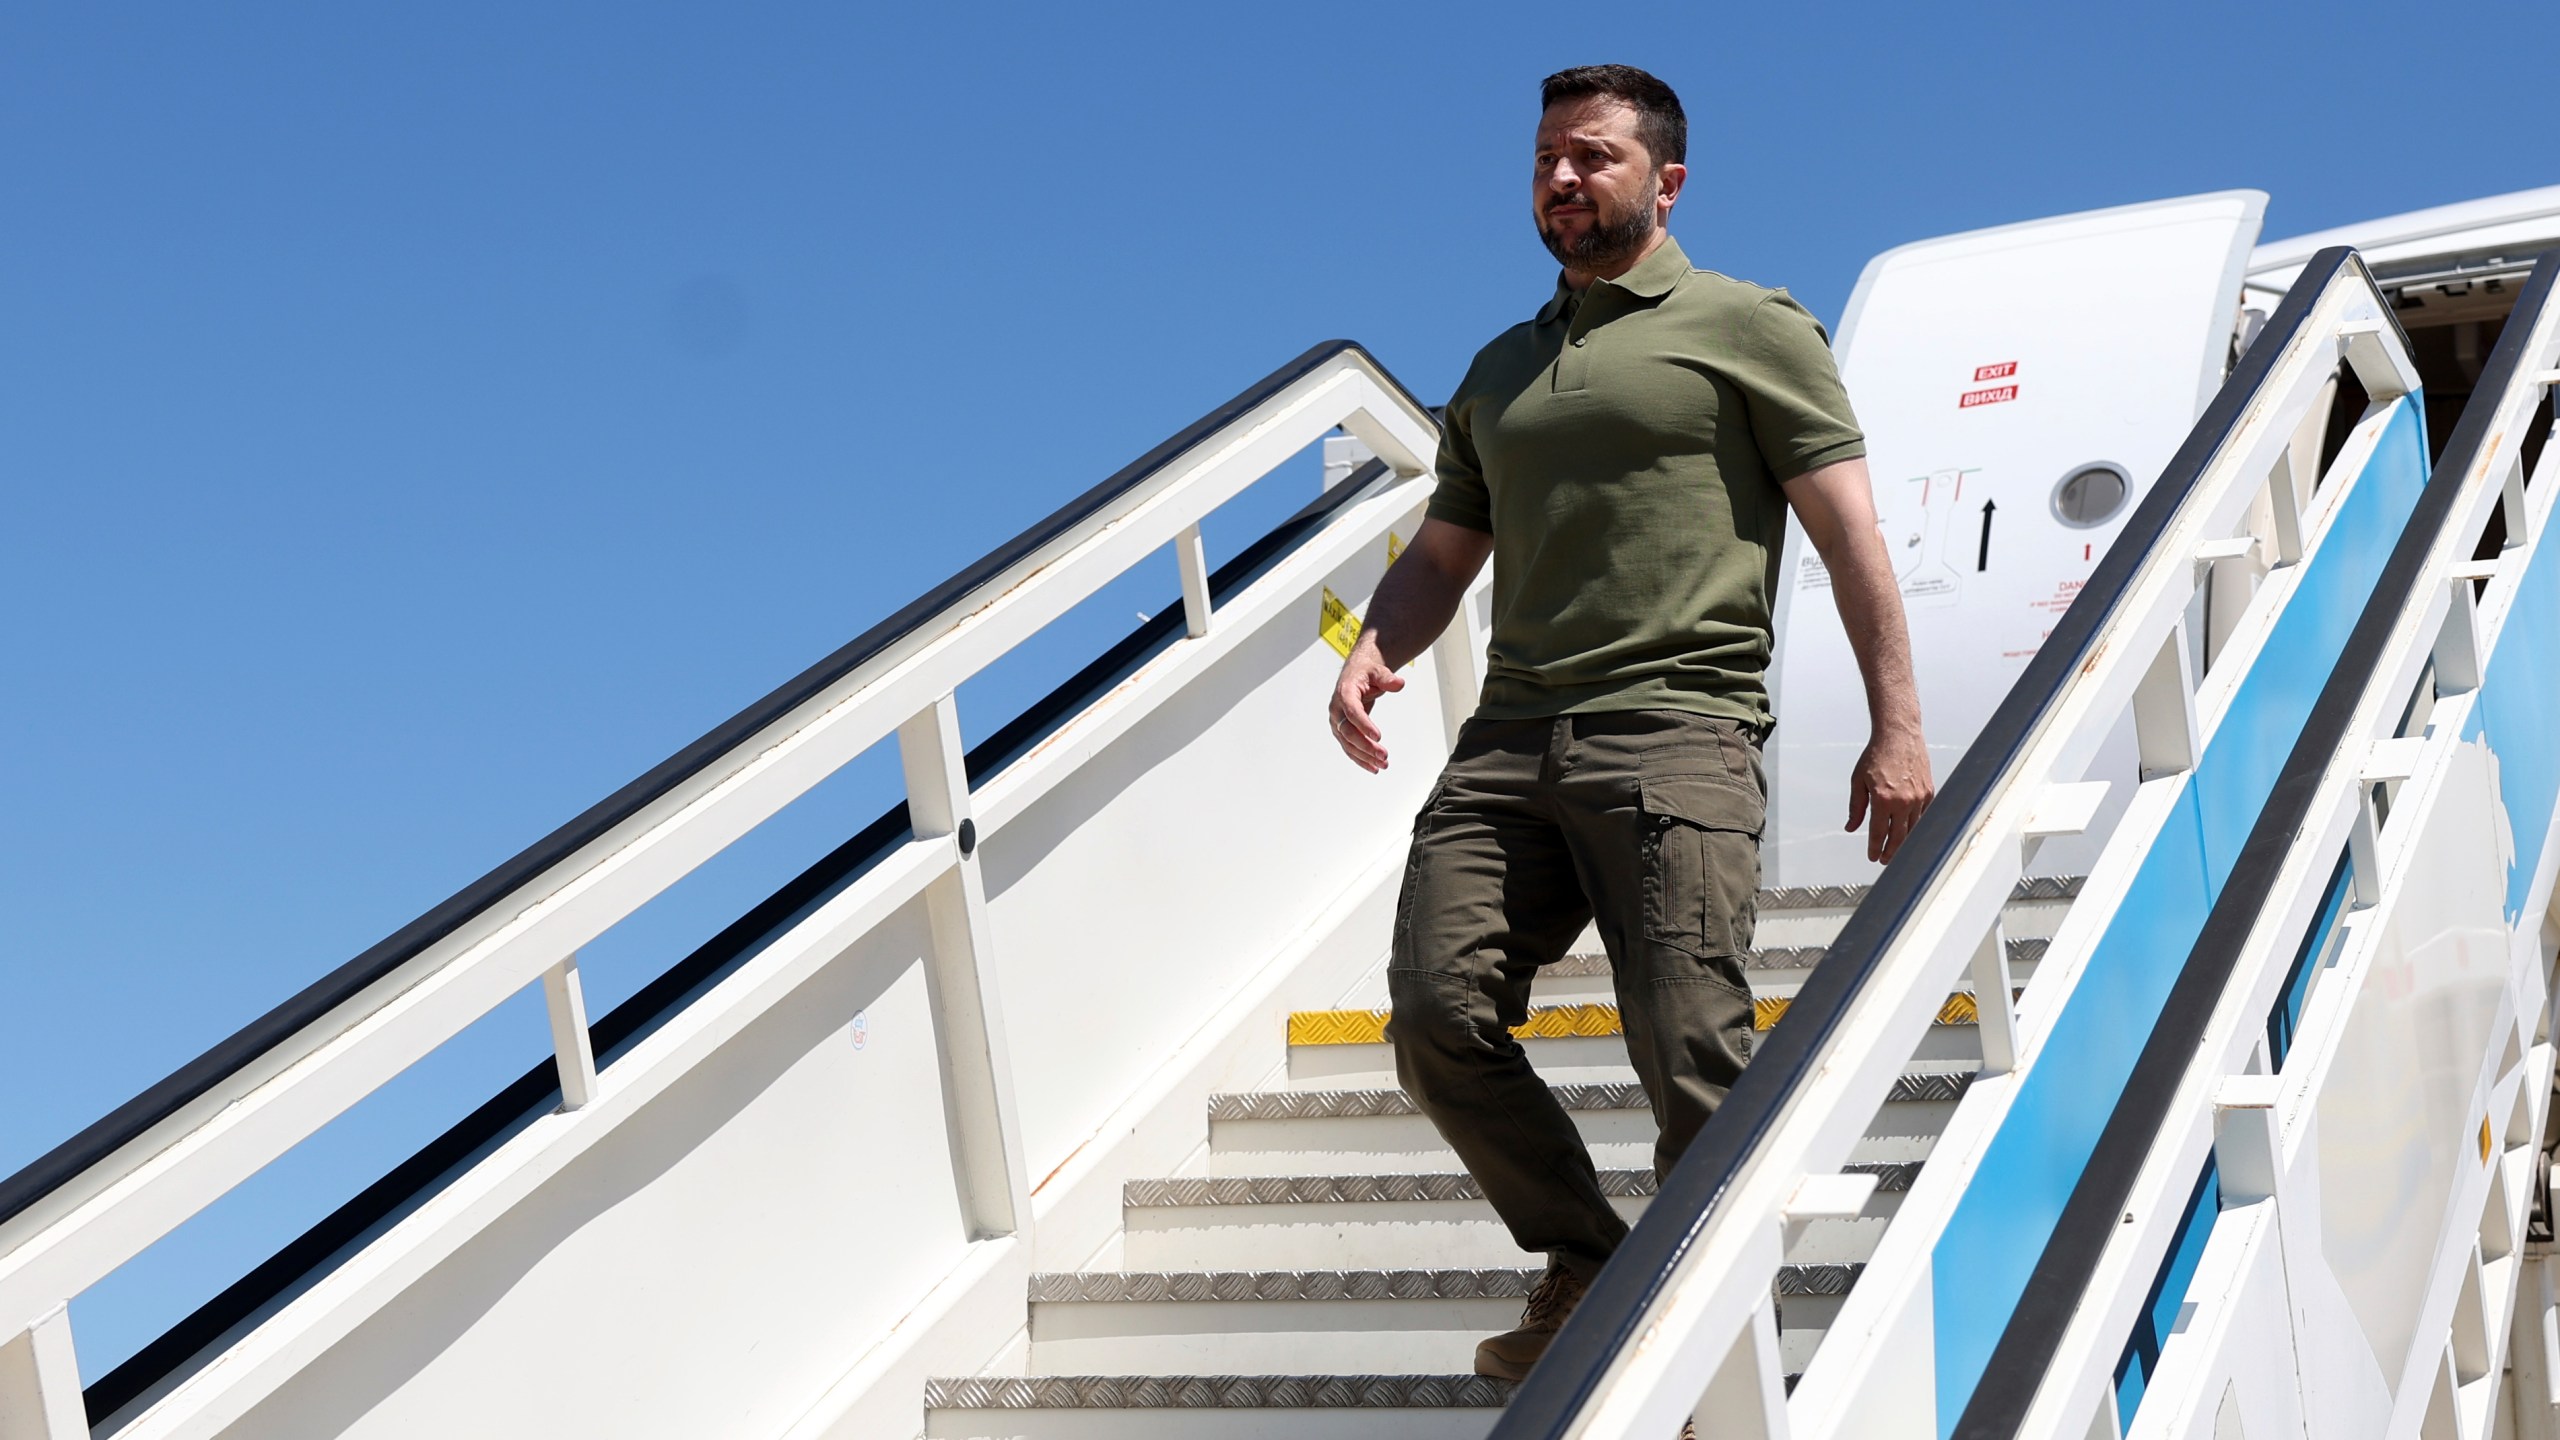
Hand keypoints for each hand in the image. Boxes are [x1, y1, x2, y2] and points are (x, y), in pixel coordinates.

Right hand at [1329, 639, 1403, 771]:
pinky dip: (1361, 759)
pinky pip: (1349, 747)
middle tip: (1383, 755)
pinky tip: (1373, 767)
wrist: (1356, 673)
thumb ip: (1387, 678)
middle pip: (1348, 732)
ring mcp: (1338, 722)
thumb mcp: (1378, 671)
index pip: (1352, 711)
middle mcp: (1337, 709)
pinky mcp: (1342, 730)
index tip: (1378, 736)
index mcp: (1344, 693)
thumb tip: (1399, 683)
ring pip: (1348, 744)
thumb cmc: (1365, 672)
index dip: (1363, 725)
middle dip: (1365, 746)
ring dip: (1364, 756)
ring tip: (1382, 765)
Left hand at [1848, 722, 1933, 862]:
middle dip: (1891, 852)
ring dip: (1904, 842)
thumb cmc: (1876, 755)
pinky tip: (1910, 833)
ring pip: (1913, 829)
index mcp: (1883, 799)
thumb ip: (1855, 807)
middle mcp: (1903, 801)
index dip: (1875, 848)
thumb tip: (1851, 828)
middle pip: (1898, 836)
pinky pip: (1924, 816)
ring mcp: (1919, 797)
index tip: (1872, 857)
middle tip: (1884, 860)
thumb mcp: (1858, 781)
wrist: (1899, 735)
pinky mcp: (1929, 792)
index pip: (1878, 832)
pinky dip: (1917, 827)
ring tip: (1896, 851)